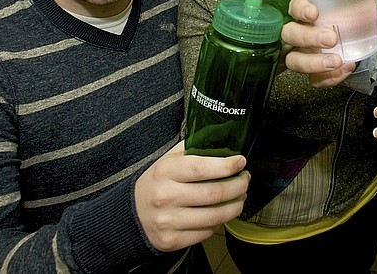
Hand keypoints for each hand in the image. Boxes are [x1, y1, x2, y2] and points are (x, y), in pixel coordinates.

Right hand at [134, 142, 249, 250]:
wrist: (132, 213)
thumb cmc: (157, 183)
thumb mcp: (169, 159)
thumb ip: (194, 147)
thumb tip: (223, 136)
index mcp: (166, 172)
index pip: (202, 168)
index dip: (227, 166)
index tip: (241, 162)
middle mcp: (166, 197)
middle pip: (215, 193)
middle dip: (239, 186)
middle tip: (245, 181)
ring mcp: (168, 221)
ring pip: (215, 216)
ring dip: (236, 206)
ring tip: (240, 198)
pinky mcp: (172, 240)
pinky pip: (207, 233)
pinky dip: (219, 223)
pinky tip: (220, 214)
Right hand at [281, 0, 355, 86]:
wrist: (361, 47)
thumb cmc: (354, 23)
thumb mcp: (359, 7)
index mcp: (307, 14)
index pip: (294, 7)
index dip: (301, 10)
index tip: (314, 12)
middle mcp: (300, 34)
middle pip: (290, 34)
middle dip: (309, 37)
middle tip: (331, 39)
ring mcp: (302, 55)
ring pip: (294, 60)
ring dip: (313, 62)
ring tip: (336, 61)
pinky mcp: (312, 74)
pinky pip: (313, 80)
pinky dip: (328, 77)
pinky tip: (344, 70)